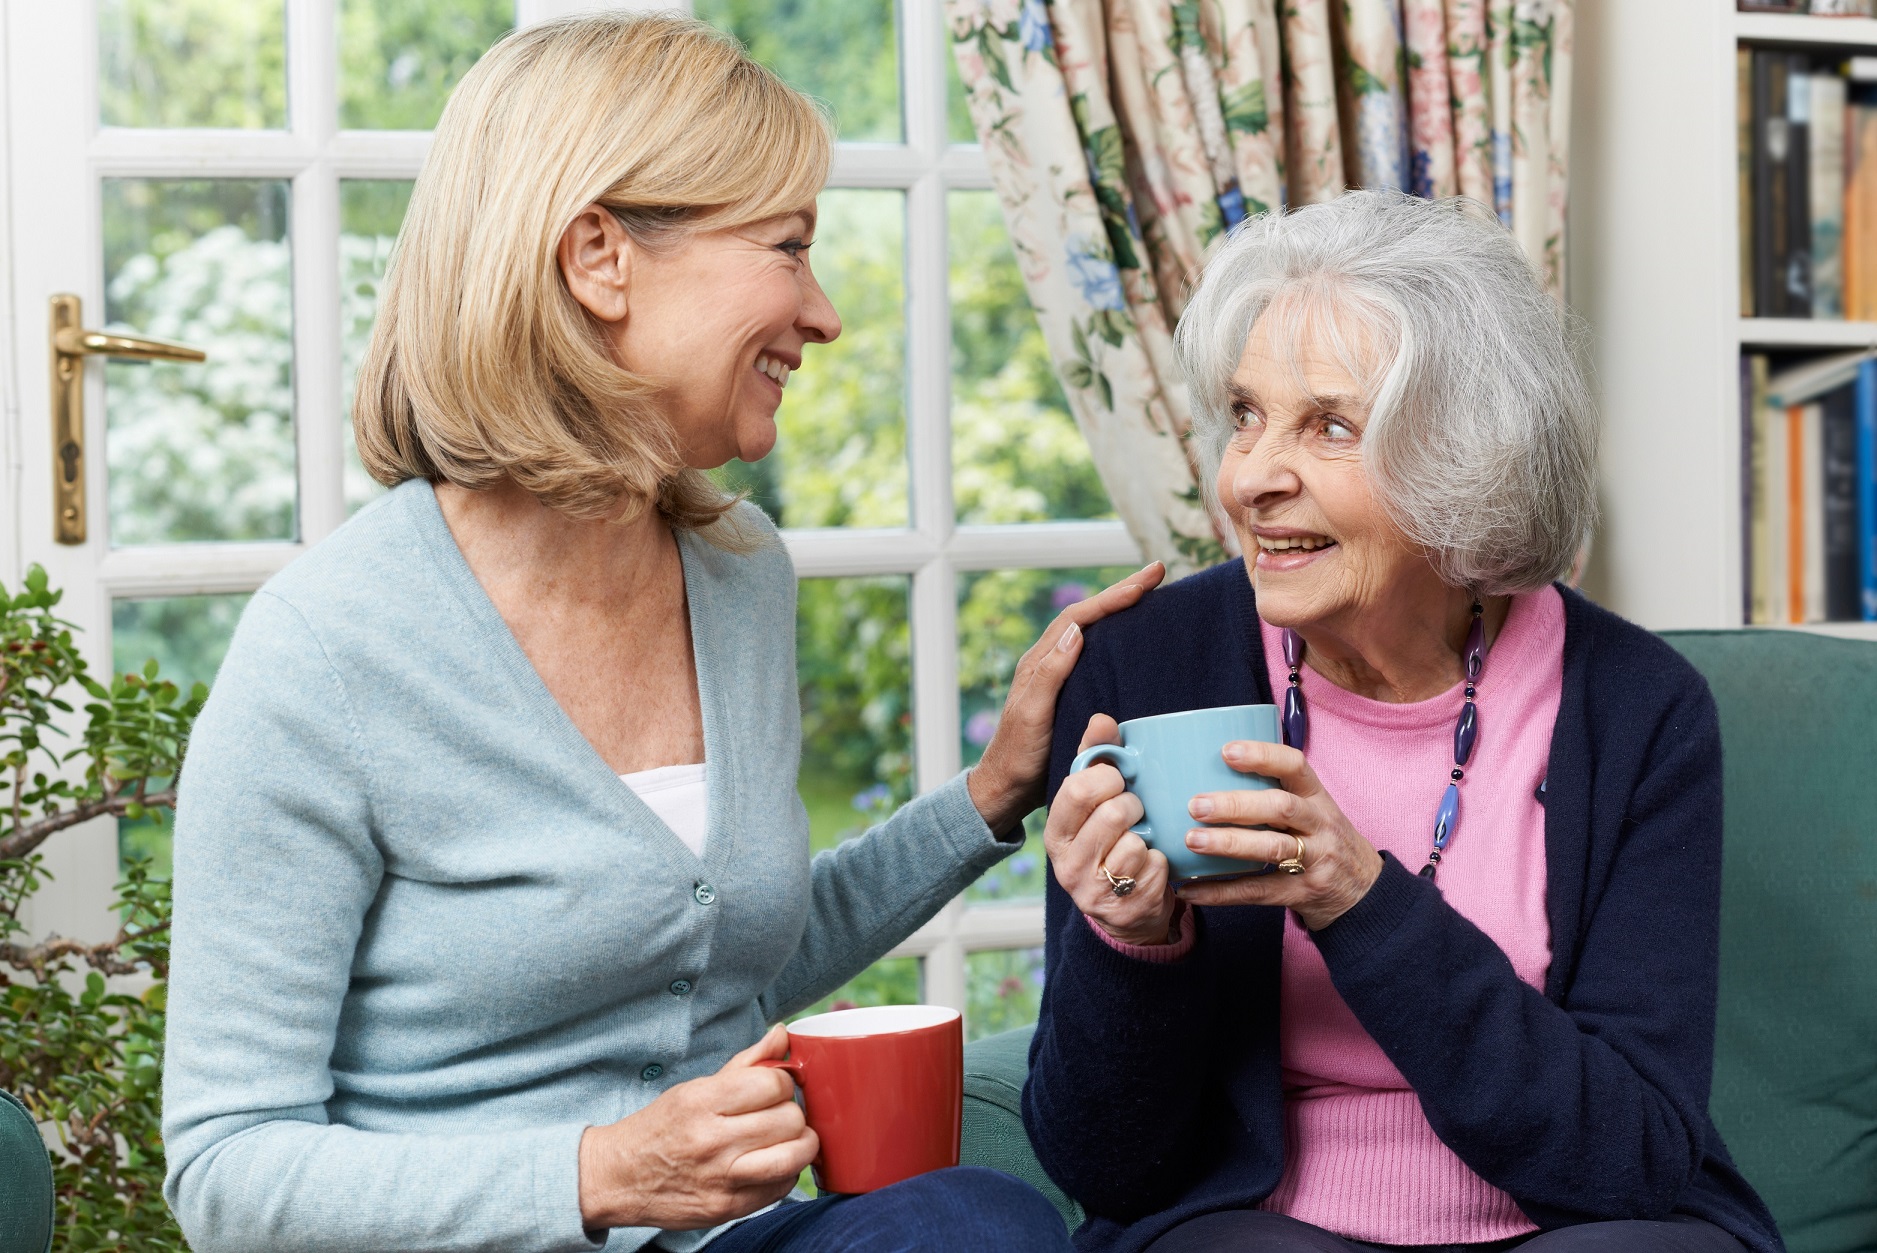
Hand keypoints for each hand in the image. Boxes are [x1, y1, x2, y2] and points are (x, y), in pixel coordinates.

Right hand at [577, 1024, 816, 1231]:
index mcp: (702, 1101)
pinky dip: (787, 1174)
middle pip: (789, 1118)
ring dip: (801, 1145)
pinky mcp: (727, 1209)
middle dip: (792, 1112)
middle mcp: (712, 1140)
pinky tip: (773, 1163)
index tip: (774, 1088)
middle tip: (779, 1114)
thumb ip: (745, 1064)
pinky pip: (781, 1188)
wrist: (618, 1178)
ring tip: (790, 1139)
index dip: (782, 1082)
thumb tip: (782, 1036)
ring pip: (793, 1156)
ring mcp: (721, 1179)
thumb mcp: (695, 1088)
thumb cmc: (660, 1128)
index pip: (773, 1083)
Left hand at [968, 563, 1165, 835]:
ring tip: (1150, 596)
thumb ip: (1050, 673)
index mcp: (1040, 661)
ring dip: (1119, 611)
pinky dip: (1116, 641)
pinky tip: (1135, 644)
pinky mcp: (1069, 694)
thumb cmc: (1018, 755)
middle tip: (1156, 574)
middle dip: (1122, 592)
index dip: (1114, 595)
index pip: (1080, 616)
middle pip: (1089, 616)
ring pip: (1093, 633)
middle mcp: (1049, 662)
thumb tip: (1076, 630)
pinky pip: (1096, 656)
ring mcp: (1058, 677)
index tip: (1147, 579)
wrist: (1007, 788)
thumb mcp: (1032, 714)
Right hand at [1041, 715, 1179, 945]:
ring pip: (1136, 843)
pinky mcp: (1124, 909)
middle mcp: (1067, 865)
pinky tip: (1149, 868)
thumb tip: (1102, 719)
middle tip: (1134, 812)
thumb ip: (1095, 758)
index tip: (1117, 782)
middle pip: (1113, 813)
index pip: (1077, 789)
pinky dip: (1161, 863)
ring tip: (1140, 841)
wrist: (1123, 910)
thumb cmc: (1107, 841)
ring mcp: (1094, 891)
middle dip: (1133, 806)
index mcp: (1055, 833)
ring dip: (1147, 838)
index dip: (1107, 779)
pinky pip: (1156, 868)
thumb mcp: (1093, 803)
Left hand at [1176, 738, 1383, 930]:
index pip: (1295, 766)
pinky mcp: (1303, 893)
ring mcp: (1315, 860)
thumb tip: (1208, 775)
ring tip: (1192, 841)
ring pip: (1272, 848)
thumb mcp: (1313, 810)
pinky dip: (1222, 892)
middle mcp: (1320, 825)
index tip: (1225, 751)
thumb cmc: (1324, 841)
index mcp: (1317, 797)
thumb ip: (1275, 793)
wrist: (1364, 892)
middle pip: (1280, 808)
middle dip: (1235, 804)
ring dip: (1228, 844)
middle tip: (1195, 804)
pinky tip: (1192, 890)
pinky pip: (1259, 892)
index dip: (1262, 756)